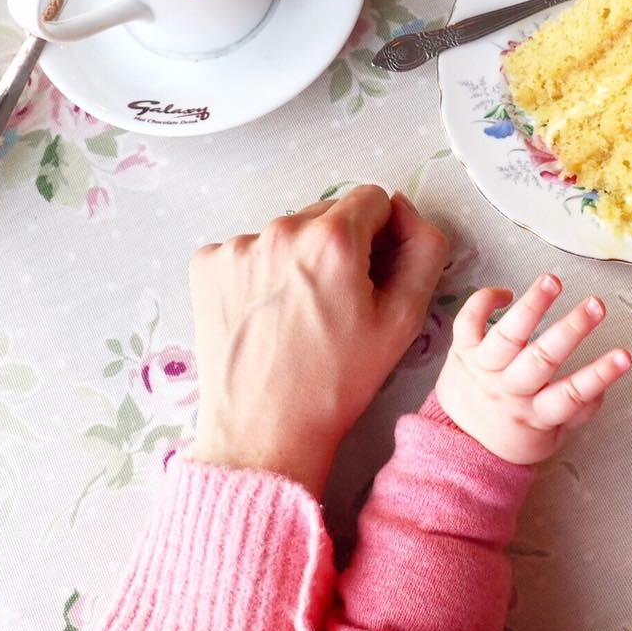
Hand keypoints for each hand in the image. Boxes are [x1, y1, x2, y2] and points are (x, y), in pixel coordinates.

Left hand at [188, 185, 449, 496]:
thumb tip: (407, 214)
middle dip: (339, 246)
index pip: (373, 198)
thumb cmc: (336, 382)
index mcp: (332, 240)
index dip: (382, 235)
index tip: (372, 274)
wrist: (264, 432)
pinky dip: (260, 272)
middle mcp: (280, 231)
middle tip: (337, 301)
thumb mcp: (404, 320)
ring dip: (299, 257)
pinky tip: (266, 313)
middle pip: (327, 213)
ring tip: (298, 313)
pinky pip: (248, 249)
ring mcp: (237, 247)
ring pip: (288, 232)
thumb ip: (425, 250)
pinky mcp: (207, 265)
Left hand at [435, 274, 631, 464]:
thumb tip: (605, 385)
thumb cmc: (513, 433)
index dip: (599, 375)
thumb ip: (577, 414)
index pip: (571, 395)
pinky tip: (507, 292)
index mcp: (535, 415)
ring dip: (531, 306)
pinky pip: (468, 322)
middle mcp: (510, 389)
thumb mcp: (549, 439)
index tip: (625, 355)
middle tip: (597, 304)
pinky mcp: (461, 350)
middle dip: (571, 329)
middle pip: (541, 359)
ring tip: (553, 281)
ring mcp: (484, 368)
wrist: (458, 440)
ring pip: (507, 335)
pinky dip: (484, 302)